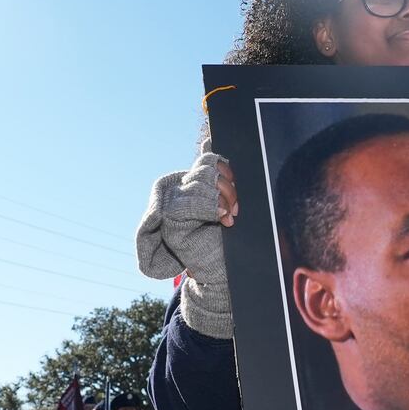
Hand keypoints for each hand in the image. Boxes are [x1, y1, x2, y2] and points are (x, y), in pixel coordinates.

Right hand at [136, 145, 235, 338]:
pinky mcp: (171, 221)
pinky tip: (221, 219)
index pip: (207, 160)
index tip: (236, 184)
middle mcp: (180, 192)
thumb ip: (218, 173)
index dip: (225, 168)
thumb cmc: (230, 238)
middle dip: (228, 186)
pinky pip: (188, 202)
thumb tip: (209, 139)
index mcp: (194, 185)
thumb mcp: (228, 199)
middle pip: (205, 167)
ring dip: (222, 198)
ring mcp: (173, 206)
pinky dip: (210, 207)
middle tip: (235, 208)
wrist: (225, 271)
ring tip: (229, 217)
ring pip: (198, 181)